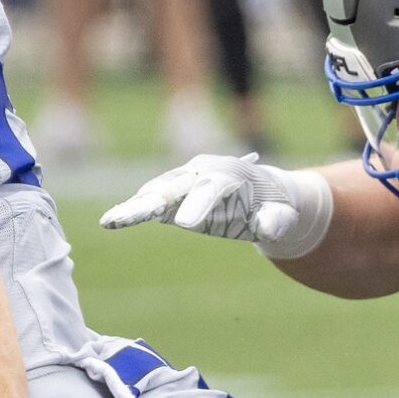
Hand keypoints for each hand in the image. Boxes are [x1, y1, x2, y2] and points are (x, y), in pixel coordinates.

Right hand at [99, 153, 332, 259]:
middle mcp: (204, 171)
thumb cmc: (277, 207)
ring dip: (136, 206)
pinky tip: (112, 221)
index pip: (212, 188)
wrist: (266, 192)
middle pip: (175, 185)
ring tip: (112, 220)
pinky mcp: (174, 193)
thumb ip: (277, 221)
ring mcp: (185, 179)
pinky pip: (151, 200)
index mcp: (232, 175)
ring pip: (157, 191)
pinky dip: (133, 210)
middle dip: (154, 200)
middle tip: (136, 216)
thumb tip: (267, 226)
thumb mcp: (285, 216)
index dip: (199, 203)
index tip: (186, 224)